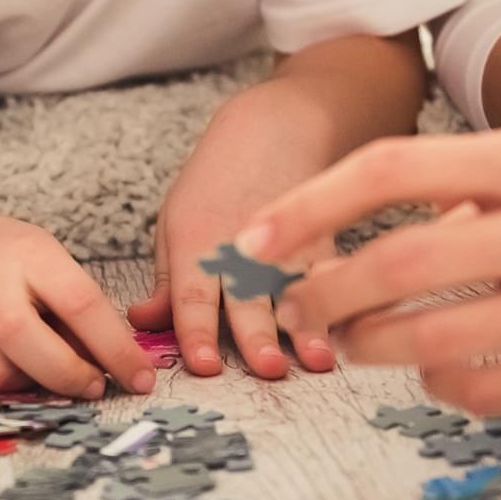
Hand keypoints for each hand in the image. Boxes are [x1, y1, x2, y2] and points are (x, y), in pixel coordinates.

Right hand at [0, 211, 157, 398]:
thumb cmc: (11, 263)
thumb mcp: (52, 267)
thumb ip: (80, 314)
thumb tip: (117, 371)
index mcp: (30, 252)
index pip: (81, 304)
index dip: (115, 350)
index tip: (140, 379)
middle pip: (24, 340)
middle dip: (66, 376)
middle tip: (91, 387)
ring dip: (25, 384)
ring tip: (35, 366)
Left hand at [130, 120, 337, 379]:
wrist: (273, 131)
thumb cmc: (217, 182)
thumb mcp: (175, 224)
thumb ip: (167, 282)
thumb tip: (142, 322)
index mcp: (198, 246)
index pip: (193, 297)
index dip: (197, 333)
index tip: (204, 365)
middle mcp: (242, 250)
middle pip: (248, 299)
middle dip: (257, 336)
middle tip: (267, 368)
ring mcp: (286, 247)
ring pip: (296, 292)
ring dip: (309, 327)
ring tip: (319, 359)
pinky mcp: (322, 243)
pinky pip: (331, 276)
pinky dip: (343, 300)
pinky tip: (357, 326)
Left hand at [242, 130, 500, 413]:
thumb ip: (462, 188)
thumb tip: (337, 237)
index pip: (392, 168)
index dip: (309, 206)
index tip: (253, 240)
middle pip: (397, 262)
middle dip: (324, 294)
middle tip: (295, 310)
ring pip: (429, 337)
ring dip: (370, 346)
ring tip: (354, 344)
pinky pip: (483, 389)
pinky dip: (438, 384)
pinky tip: (433, 371)